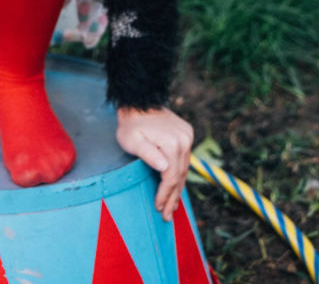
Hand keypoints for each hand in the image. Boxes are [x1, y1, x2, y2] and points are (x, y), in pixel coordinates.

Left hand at [116, 107, 193, 221]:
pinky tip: (176, 186)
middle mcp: (184, 139)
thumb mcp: (132, 140)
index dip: (165, 194)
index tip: (159, 208)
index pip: (171, 176)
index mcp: (173, 143)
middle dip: (172, 197)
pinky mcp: (186, 134)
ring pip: (183, 169)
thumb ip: (148, 154)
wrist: (138, 102)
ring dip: (177, 188)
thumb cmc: (131, 124)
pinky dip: (179, 174)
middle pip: (179, 175)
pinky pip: (184, 160)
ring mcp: (187, 136)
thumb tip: (164, 167)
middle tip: (167, 216)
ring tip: (172, 207)